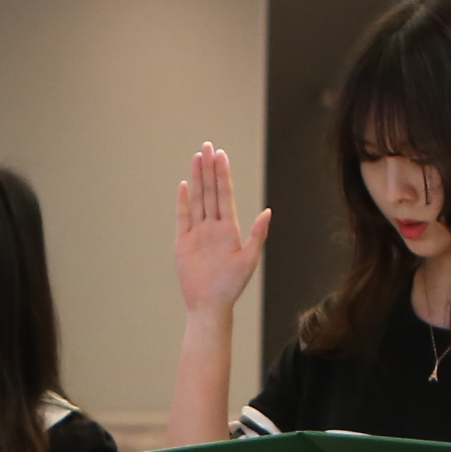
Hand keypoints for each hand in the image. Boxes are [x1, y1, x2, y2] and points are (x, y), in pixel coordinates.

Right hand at [175, 142, 270, 315]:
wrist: (210, 305)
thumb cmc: (232, 286)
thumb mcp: (249, 260)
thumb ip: (258, 235)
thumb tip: (267, 211)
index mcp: (230, 228)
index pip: (225, 195)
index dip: (223, 174)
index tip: (221, 155)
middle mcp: (213, 227)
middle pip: (210, 191)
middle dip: (209, 169)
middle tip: (208, 146)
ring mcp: (197, 233)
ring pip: (197, 199)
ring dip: (197, 178)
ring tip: (197, 158)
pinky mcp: (183, 242)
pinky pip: (183, 217)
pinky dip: (184, 202)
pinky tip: (185, 185)